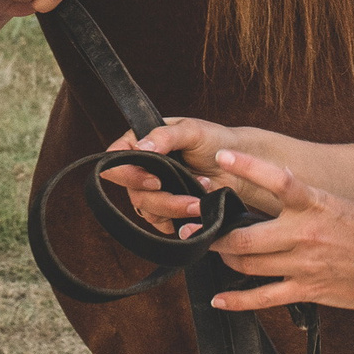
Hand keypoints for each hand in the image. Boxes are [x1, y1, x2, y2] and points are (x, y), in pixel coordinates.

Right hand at [102, 118, 282, 235]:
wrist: (237, 166)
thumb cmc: (214, 140)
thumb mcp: (191, 130)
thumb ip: (165, 136)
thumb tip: (141, 147)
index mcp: (140, 143)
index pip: (116, 161)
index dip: (127, 175)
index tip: (154, 181)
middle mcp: (142, 168)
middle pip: (133, 192)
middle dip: (162, 199)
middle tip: (189, 198)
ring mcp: (153, 190)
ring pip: (147, 210)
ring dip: (174, 210)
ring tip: (200, 201)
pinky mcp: (166, 209)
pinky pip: (160, 223)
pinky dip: (177, 221)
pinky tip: (195, 211)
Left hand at [204, 148, 353, 311]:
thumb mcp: (335, 203)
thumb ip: (302, 198)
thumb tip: (273, 181)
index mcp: (314, 204)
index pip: (277, 179)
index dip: (247, 166)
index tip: (222, 156)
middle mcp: (304, 233)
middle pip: (246, 236)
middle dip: (214, 234)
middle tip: (194, 228)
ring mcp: (303, 264)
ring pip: (249, 264)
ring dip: (224, 258)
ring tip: (212, 253)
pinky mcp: (306, 289)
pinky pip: (263, 298)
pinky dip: (237, 300)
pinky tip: (219, 300)